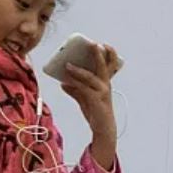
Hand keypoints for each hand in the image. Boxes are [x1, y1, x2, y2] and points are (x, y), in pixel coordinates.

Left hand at [62, 43, 120, 169]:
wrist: (102, 129)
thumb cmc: (96, 111)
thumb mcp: (85, 98)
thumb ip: (75, 89)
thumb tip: (63, 82)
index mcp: (105, 82)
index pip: (110, 64)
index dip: (107, 53)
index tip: (100, 44)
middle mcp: (106, 85)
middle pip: (104, 66)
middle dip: (98, 54)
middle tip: (92, 44)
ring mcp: (102, 92)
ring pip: (90, 77)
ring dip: (78, 70)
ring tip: (67, 65)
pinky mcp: (96, 101)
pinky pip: (84, 89)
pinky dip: (74, 84)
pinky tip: (64, 83)